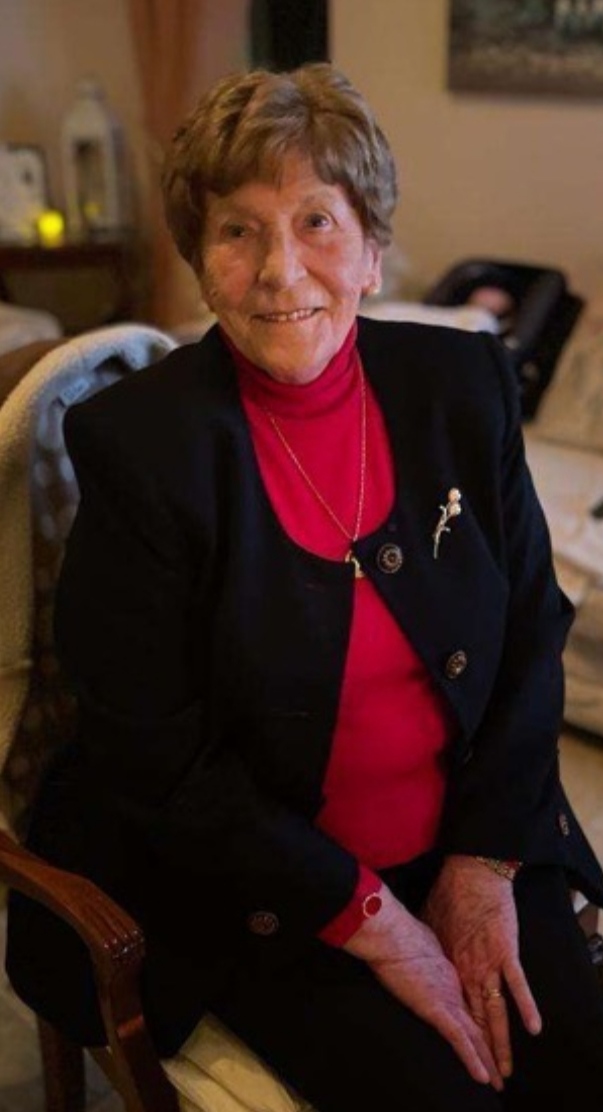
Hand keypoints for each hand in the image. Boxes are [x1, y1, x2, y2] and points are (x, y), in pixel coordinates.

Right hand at [343, 885, 503, 1090]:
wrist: (392, 933)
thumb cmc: (398, 935)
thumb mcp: (418, 948)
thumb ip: (425, 959)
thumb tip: (419, 960)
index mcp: (447, 977)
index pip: (467, 1008)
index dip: (479, 1027)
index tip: (489, 1041)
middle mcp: (452, 991)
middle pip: (476, 1026)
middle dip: (489, 1050)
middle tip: (502, 1070)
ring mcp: (448, 999)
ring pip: (475, 1037)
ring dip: (487, 1061)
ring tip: (499, 1082)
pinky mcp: (440, 1007)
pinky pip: (460, 1039)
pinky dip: (472, 1059)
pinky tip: (483, 1077)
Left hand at [422, 855, 541, 1078]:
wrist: (470, 873)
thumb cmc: (448, 893)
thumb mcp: (431, 923)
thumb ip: (427, 943)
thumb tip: (416, 950)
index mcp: (450, 966)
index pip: (457, 1008)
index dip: (461, 1034)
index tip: (465, 1054)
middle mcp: (468, 971)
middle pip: (477, 1020)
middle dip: (483, 1051)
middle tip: (490, 1077)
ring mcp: (487, 963)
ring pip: (496, 1012)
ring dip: (501, 1042)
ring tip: (504, 1069)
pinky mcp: (505, 952)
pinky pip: (517, 984)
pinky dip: (526, 1005)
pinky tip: (532, 1028)